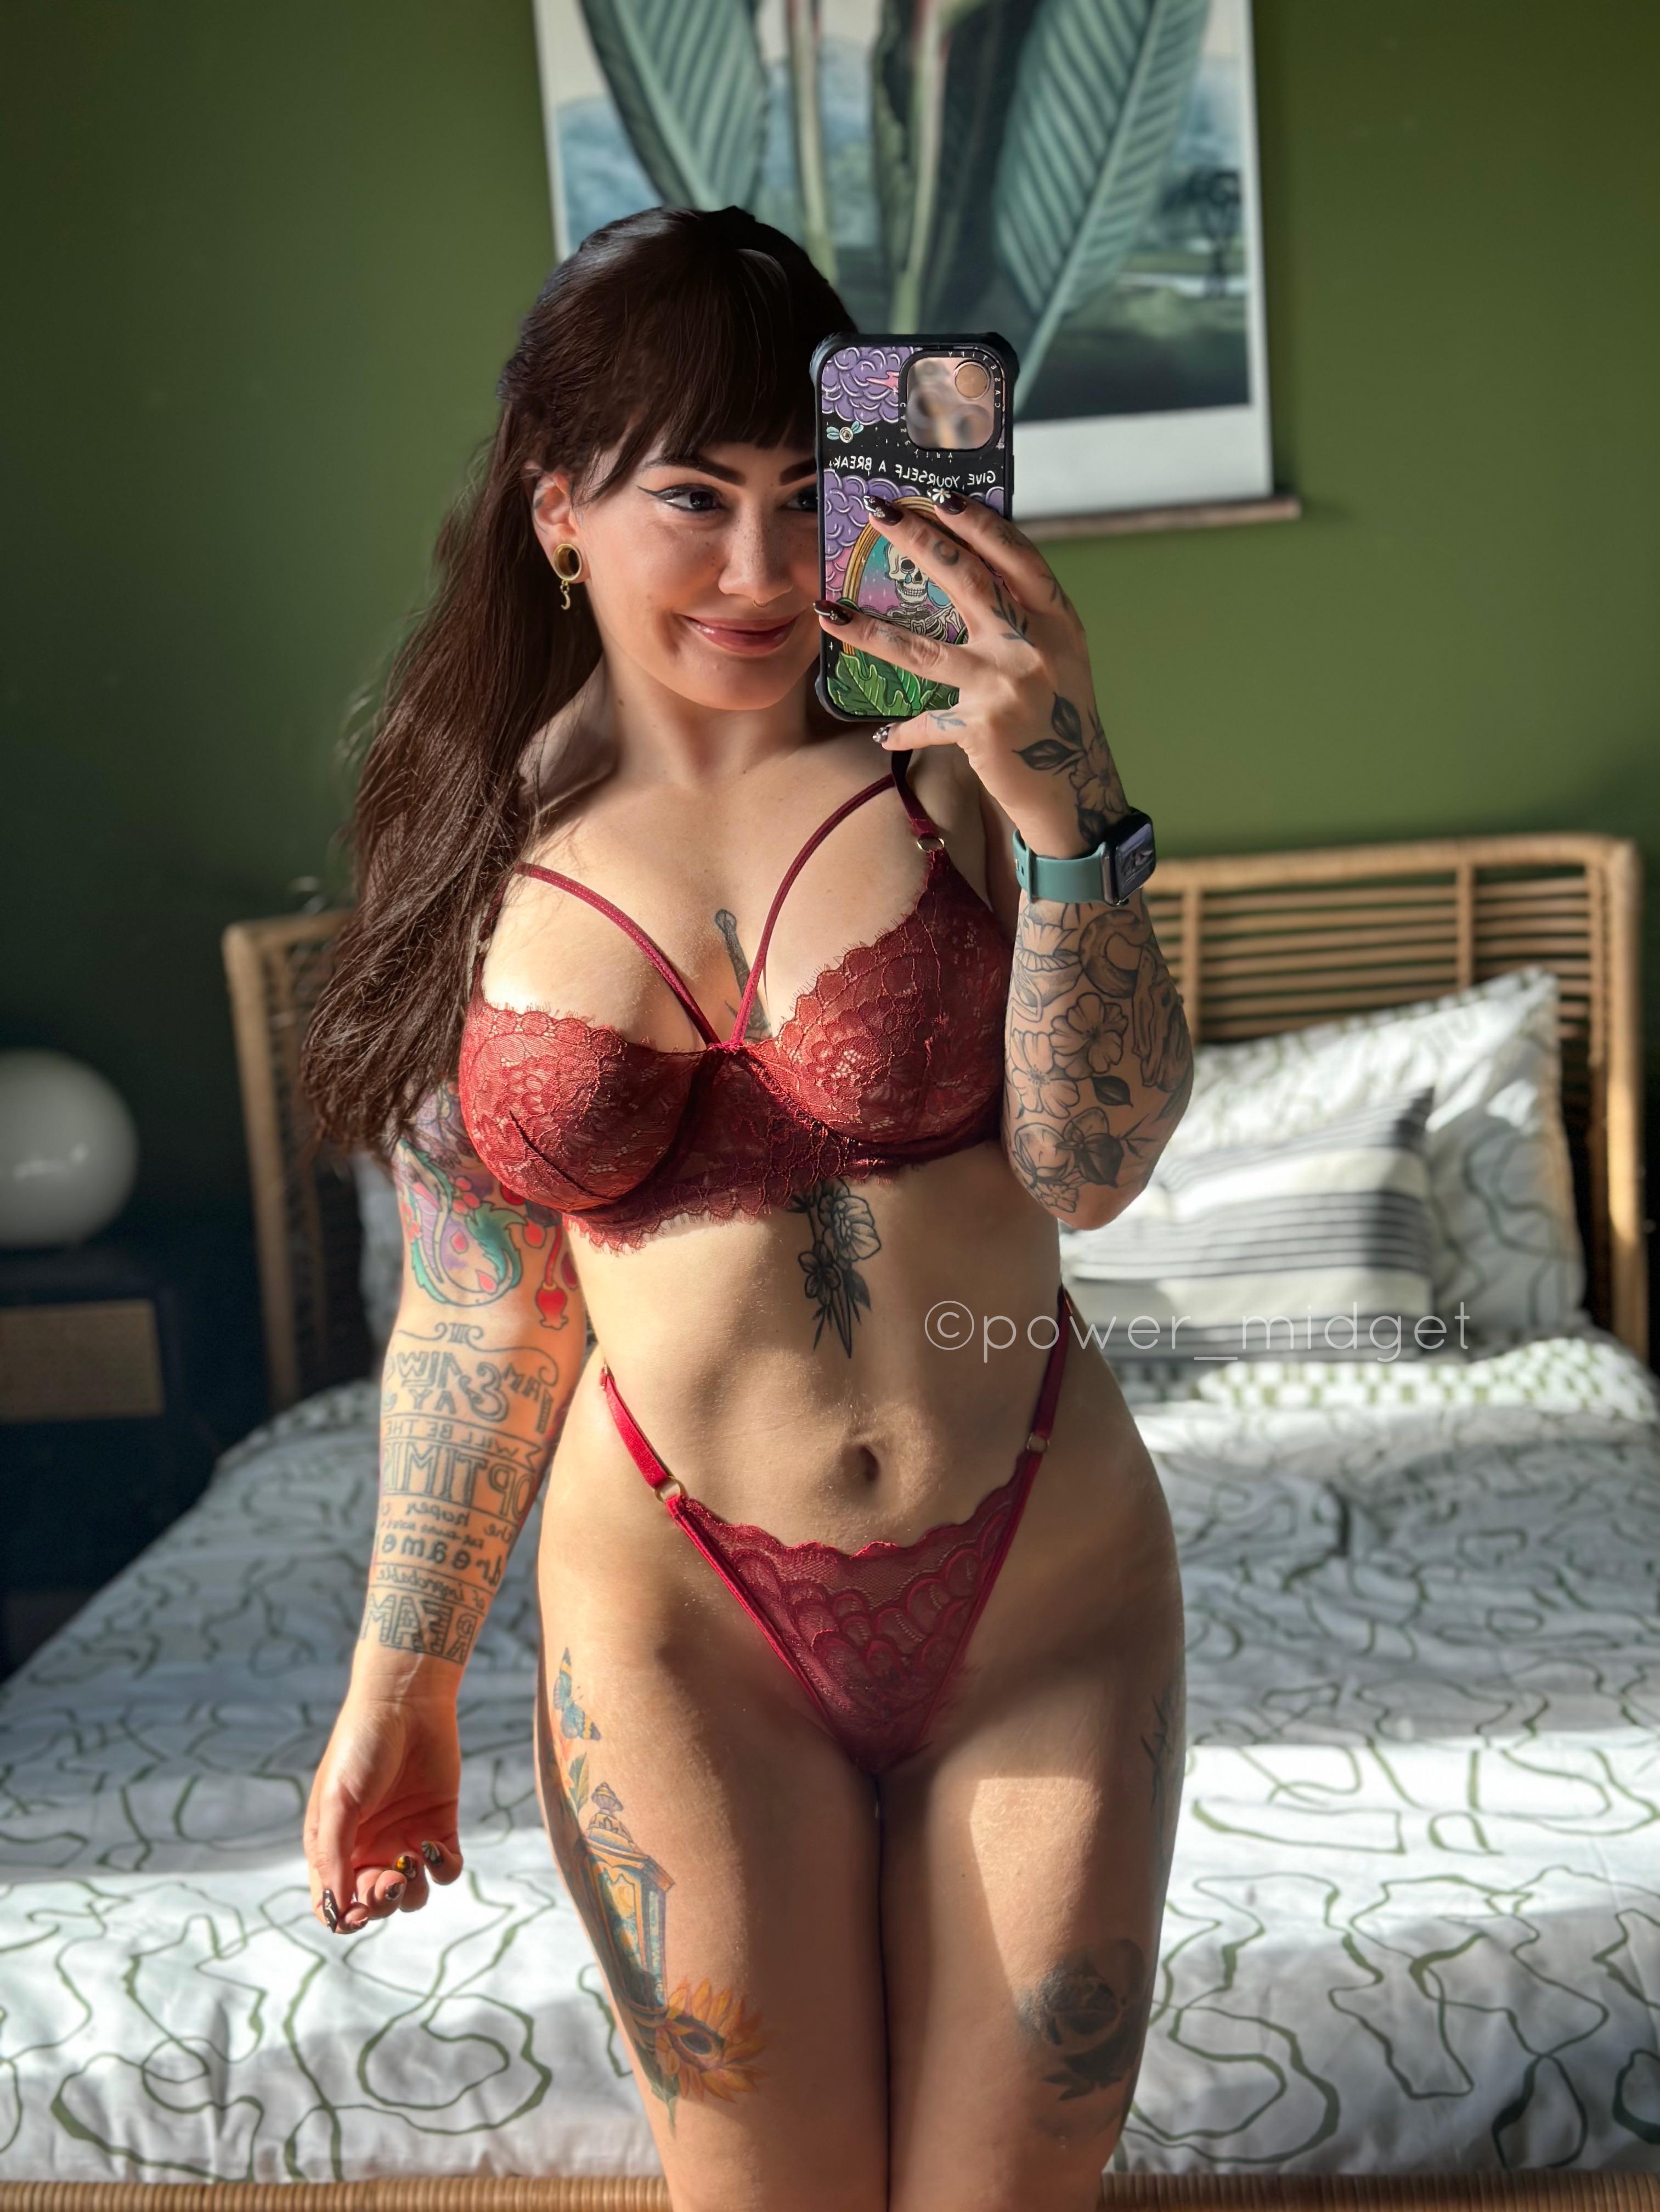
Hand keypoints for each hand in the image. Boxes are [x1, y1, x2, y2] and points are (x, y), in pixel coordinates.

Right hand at [303, 1683, 464, 1935]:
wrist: (406, 1702)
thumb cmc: (361, 1747)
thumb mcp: (337, 1800)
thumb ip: (334, 1857)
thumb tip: (339, 1912)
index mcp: (336, 1846)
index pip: (334, 1903)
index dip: (343, 1918)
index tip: (356, 1914)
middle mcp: (370, 1848)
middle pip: (375, 1904)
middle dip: (381, 1904)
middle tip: (390, 1881)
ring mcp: (405, 1839)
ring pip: (412, 1895)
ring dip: (412, 1892)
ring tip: (411, 1862)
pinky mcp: (439, 1826)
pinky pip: (446, 1870)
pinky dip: (442, 1870)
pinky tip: (433, 1846)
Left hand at [814, 494, 1122, 858]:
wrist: (1075, 791)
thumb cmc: (1058, 719)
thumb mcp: (1057, 658)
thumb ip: (1025, 618)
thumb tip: (967, 569)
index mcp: (1058, 622)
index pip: (1018, 558)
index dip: (981, 524)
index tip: (943, 496)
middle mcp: (1035, 647)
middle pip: (969, 582)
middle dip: (920, 542)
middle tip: (878, 513)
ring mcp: (1007, 687)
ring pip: (925, 650)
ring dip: (871, 631)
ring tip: (829, 612)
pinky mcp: (983, 728)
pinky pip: (928, 721)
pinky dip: (904, 731)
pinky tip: (880, 734)